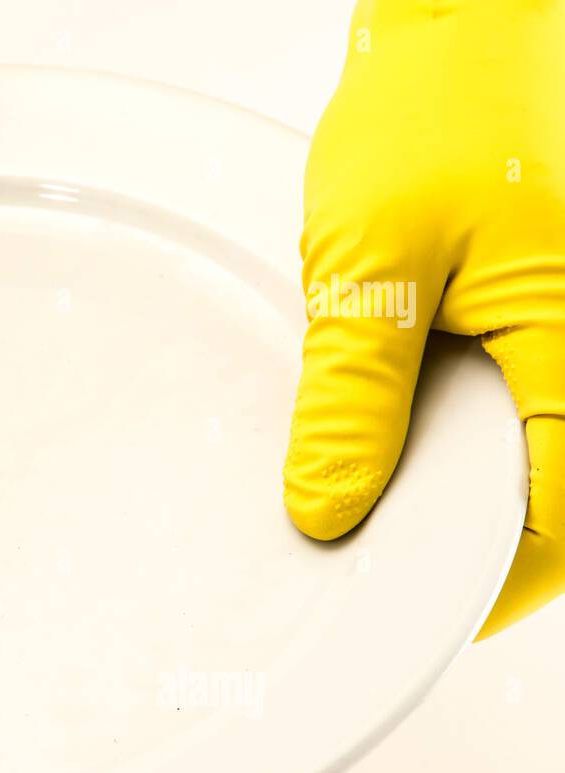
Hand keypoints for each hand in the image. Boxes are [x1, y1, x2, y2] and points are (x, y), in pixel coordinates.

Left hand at [283, 0, 564, 637]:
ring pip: (516, 454)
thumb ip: (353, 394)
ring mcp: (560, 336)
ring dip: (441, 484)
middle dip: (451, 540)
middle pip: (538, 496)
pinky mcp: (529, 318)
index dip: (482, 583)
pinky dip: (438, 430)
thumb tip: (330, 508)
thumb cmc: (434, 114)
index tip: (403, 615)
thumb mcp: (371, 261)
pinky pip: (498, 402)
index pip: (553, 517)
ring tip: (359, 492)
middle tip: (362, 563)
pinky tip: (378, 426)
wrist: (459, 32)